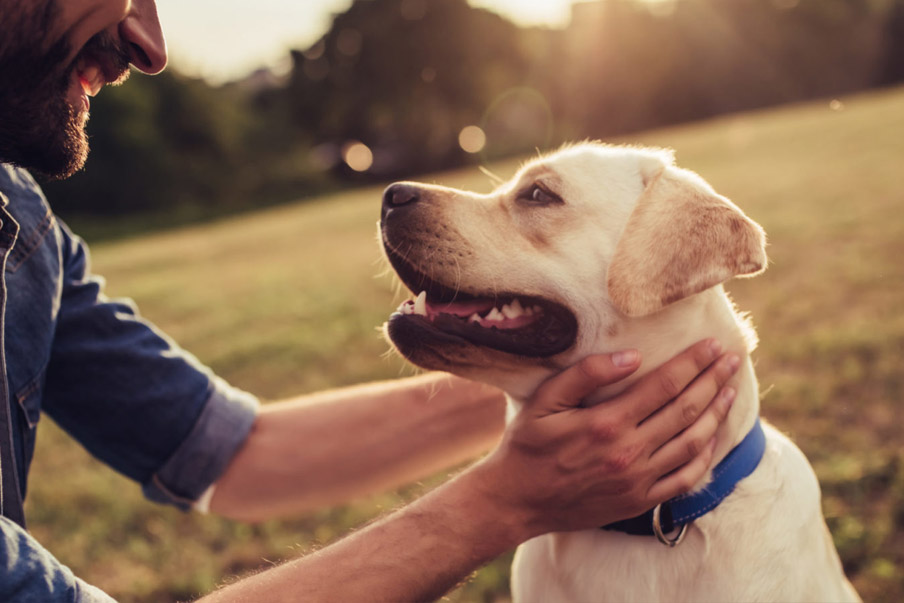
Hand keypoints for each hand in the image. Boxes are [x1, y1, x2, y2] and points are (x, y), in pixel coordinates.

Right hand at [472, 339, 738, 539]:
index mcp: (606, 423)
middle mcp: (629, 452)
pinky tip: (713, 437)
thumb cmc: (527, 445)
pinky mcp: (640, 501)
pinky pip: (685, 478)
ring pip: (693, 442)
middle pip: (686, 410)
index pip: (664, 385)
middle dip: (713, 381)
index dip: (693, 363)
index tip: (713, 345)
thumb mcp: (544, 401)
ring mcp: (638, 480)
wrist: (517, 501)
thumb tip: (631, 356)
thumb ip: (585, 374)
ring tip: (730, 390)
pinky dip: (706, 456)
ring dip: (716, 414)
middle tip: (732, 360)